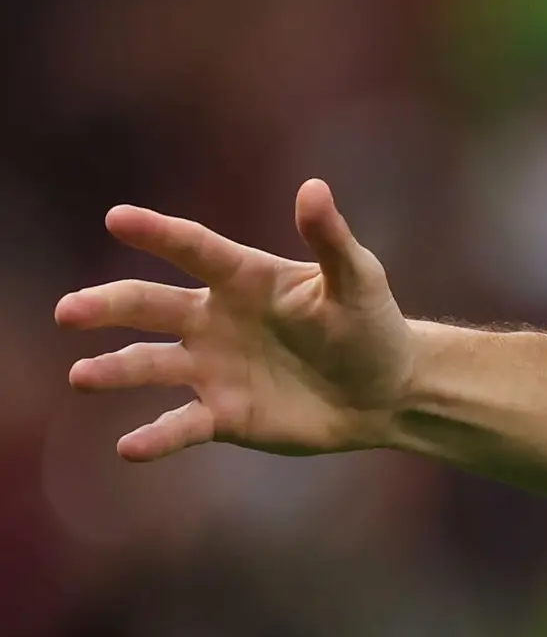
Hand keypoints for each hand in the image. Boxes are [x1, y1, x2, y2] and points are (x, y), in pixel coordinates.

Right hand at [54, 179, 416, 459]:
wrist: (385, 391)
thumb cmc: (370, 326)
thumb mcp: (358, 280)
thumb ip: (331, 240)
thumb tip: (314, 188)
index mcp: (242, 278)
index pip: (193, 248)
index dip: (158, 233)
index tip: (118, 219)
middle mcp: (213, 319)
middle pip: (150, 305)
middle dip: (108, 306)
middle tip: (70, 311)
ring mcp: (212, 367)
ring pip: (150, 365)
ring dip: (114, 370)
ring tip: (81, 375)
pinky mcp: (223, 414)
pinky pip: (181, 425)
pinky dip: (156, 437)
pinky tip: (129, 447)